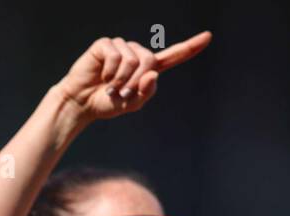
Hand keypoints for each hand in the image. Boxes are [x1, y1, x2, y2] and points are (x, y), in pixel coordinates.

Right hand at [54, 31, 211, 122]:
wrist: (81, 102)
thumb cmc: (105, 103)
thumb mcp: (130, 104)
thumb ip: (145, 93)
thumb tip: (154, 73)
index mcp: (147, 68)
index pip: (172, 56)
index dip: (190, 47)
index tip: (208, 37)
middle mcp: (136, 54)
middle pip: (150, 60)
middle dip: (137, 81)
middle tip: (122, 93)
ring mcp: (121, 47)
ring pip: (134, 59)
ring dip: (122, 79)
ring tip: (110, 87)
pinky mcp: (106, 45)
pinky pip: (116, 56)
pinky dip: (111, 72)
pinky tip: (103, 77)